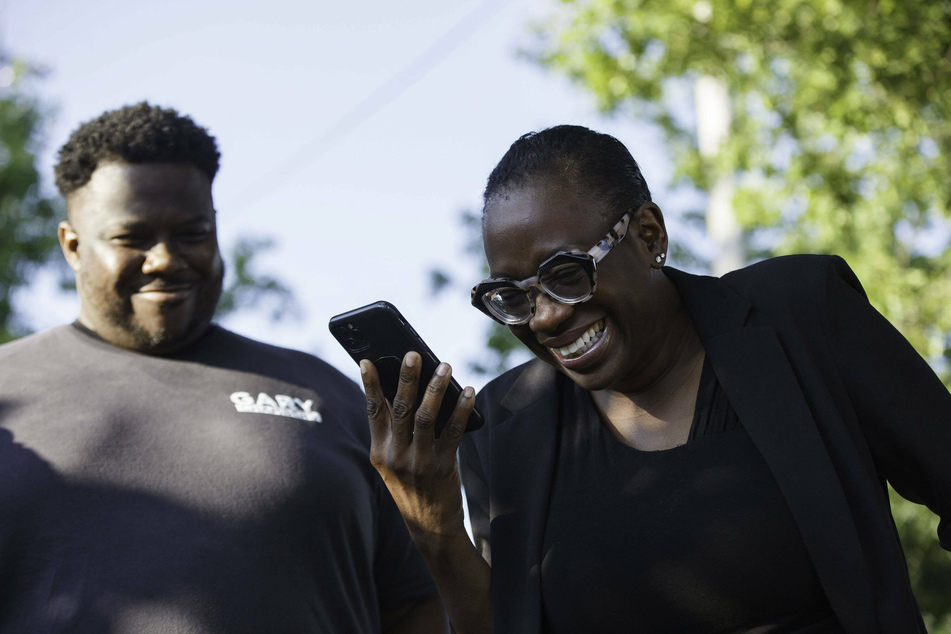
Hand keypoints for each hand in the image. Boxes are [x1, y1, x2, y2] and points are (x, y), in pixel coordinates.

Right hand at [362, 352, 475, 541]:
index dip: (370, 385)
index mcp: (379, 451)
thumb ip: (395, 431)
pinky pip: (453, 433)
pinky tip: (467, 392)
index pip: (373, 411)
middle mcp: (395, 456)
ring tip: (445, 366)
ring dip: (436, 389)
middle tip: (414, 354)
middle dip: (407, 379)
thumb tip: (404, 390)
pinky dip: (460, 410)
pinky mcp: (441, 468)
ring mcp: (418, 463)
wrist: (430, 526)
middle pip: (400, 409)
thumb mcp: (393, 462)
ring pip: (426, 418)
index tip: (367, 361)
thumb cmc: (412, 485)